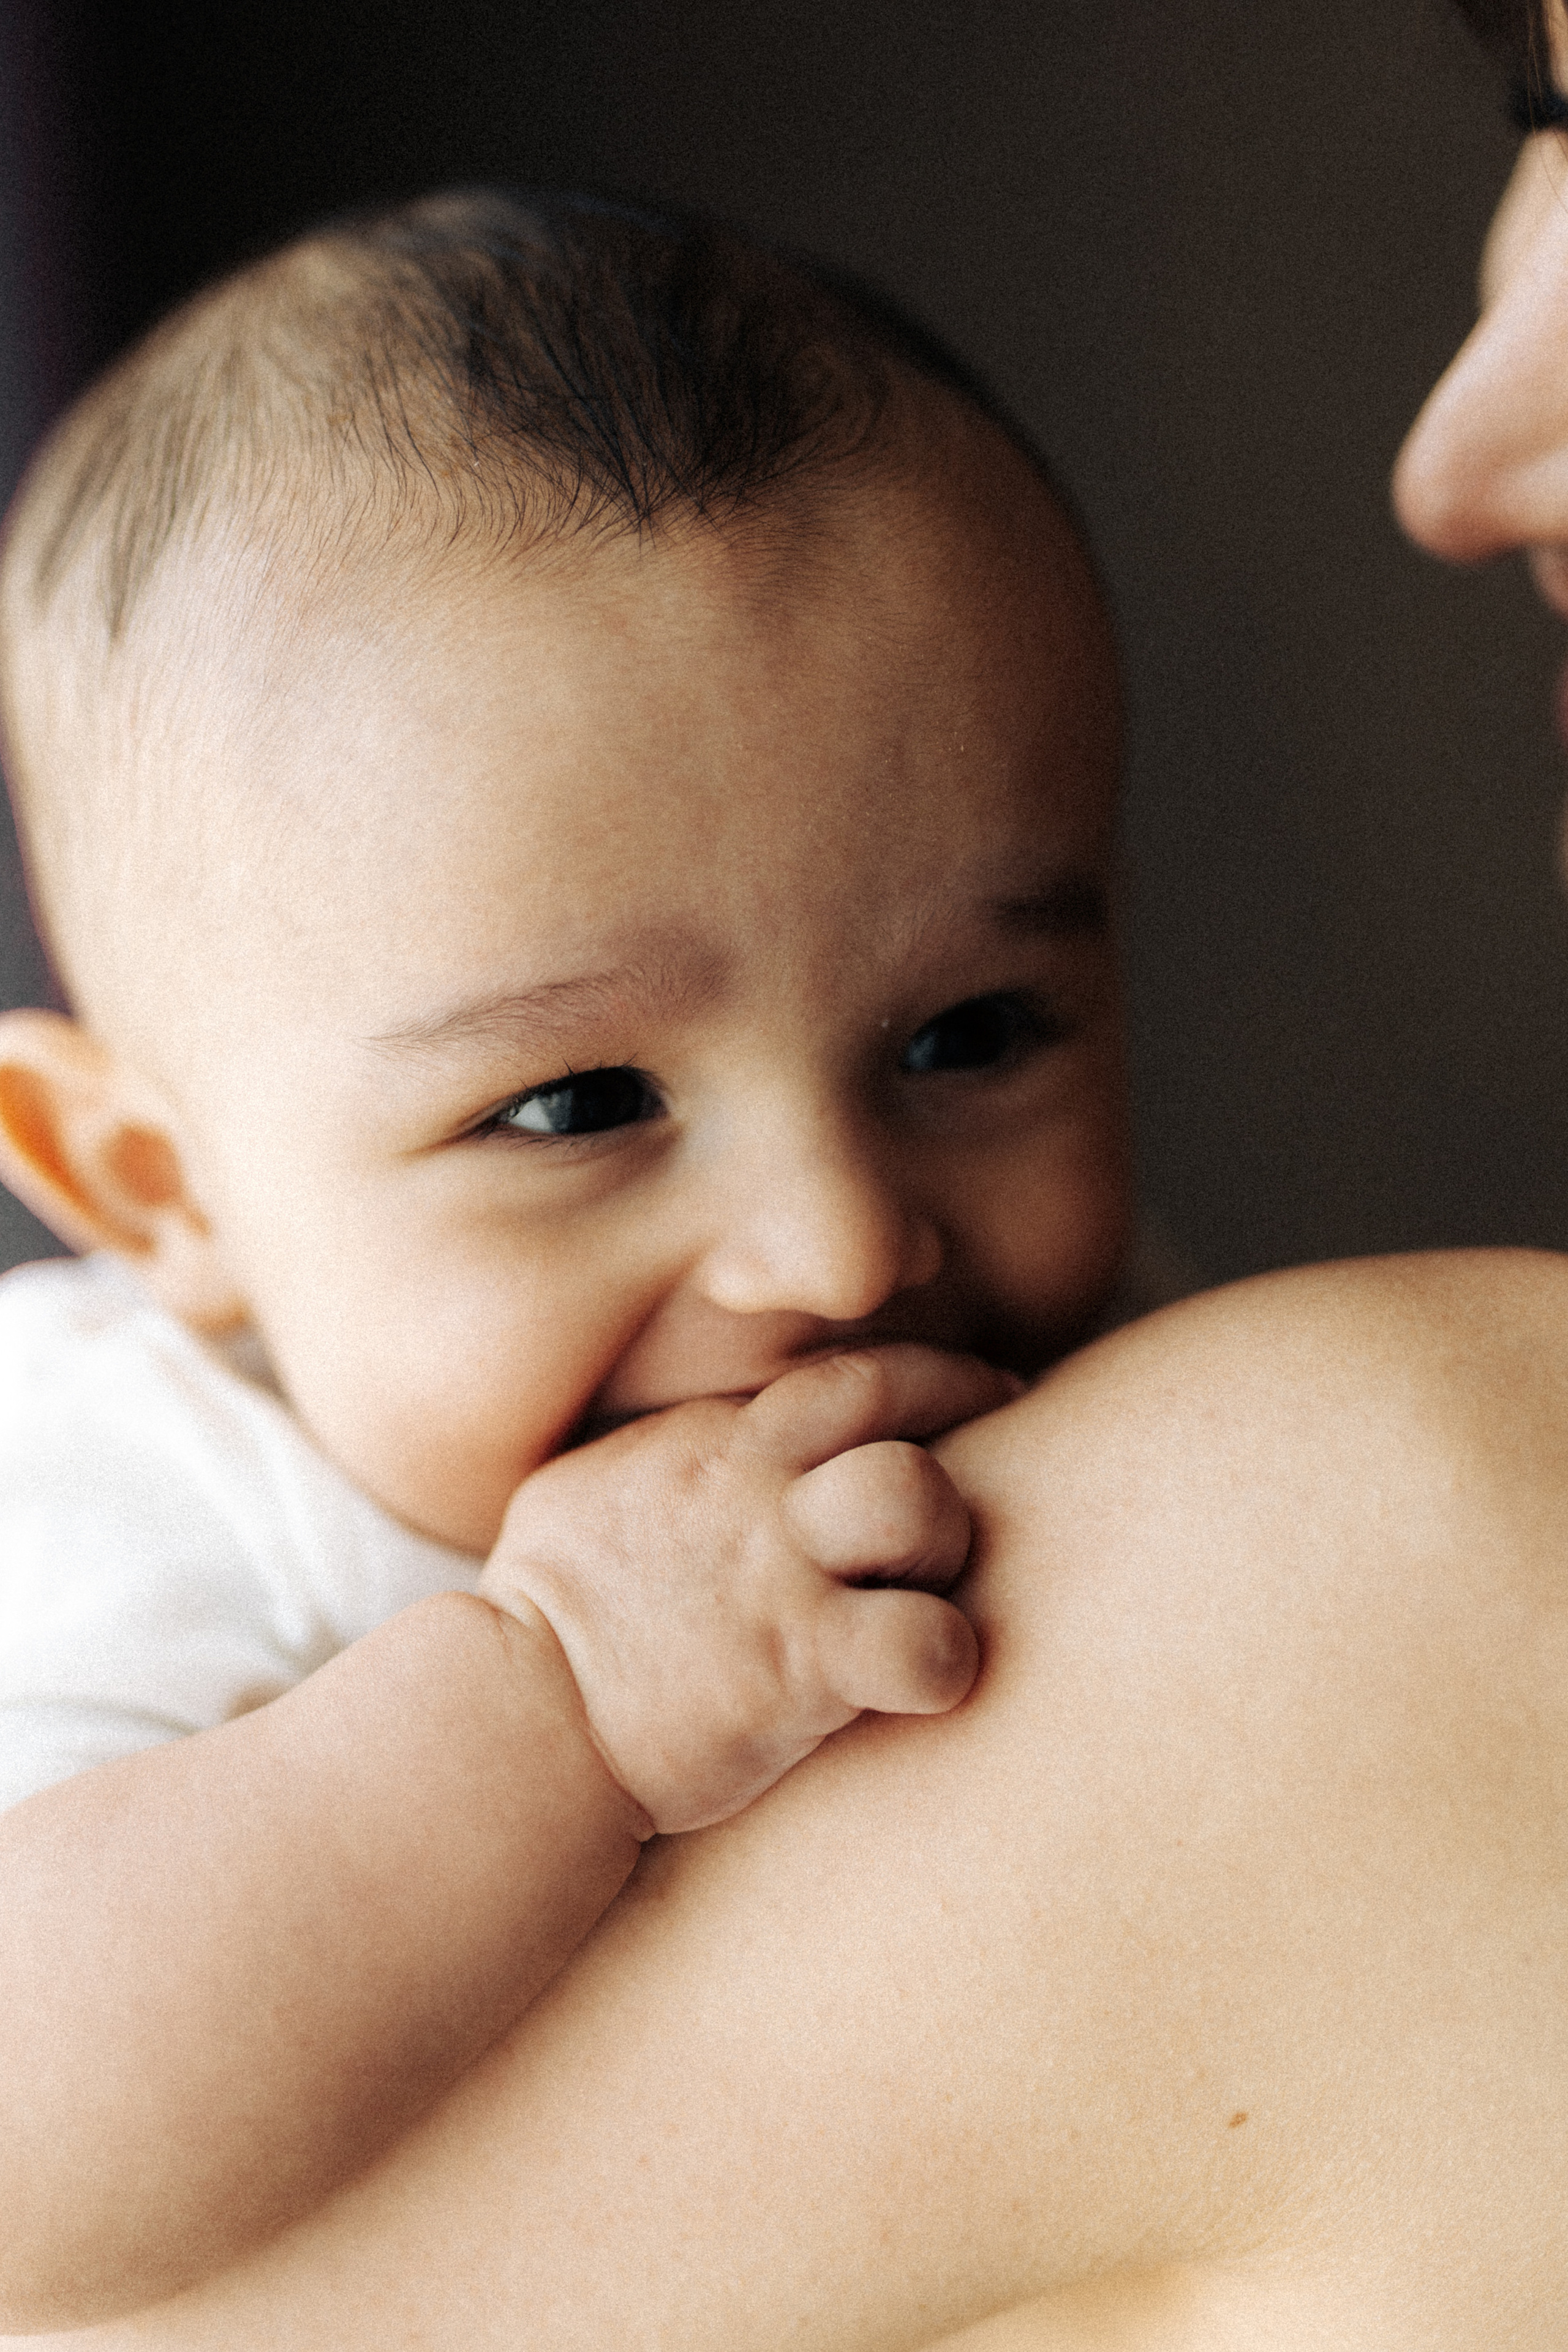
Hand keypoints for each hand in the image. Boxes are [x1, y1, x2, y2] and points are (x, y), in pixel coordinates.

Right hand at [479, 1346, 1016, 1831]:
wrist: (512, 1721)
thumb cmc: (538, 1621)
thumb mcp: (576, 1498)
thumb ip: (649, 1459)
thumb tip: (674, 1448)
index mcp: (709, 1442)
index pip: (846, 1373)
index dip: (935, 1379)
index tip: (985, 1397)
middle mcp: (750, 1487)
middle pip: (895, 1399)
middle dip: (957, 1443)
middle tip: (965, 1506)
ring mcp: (777, 1571)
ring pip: (919, 1499)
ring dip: (950, 1546)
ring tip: (930, 1593)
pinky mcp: (797, 1666)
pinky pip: (926, 1646)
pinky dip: (946, 1664)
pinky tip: (926, 1682)